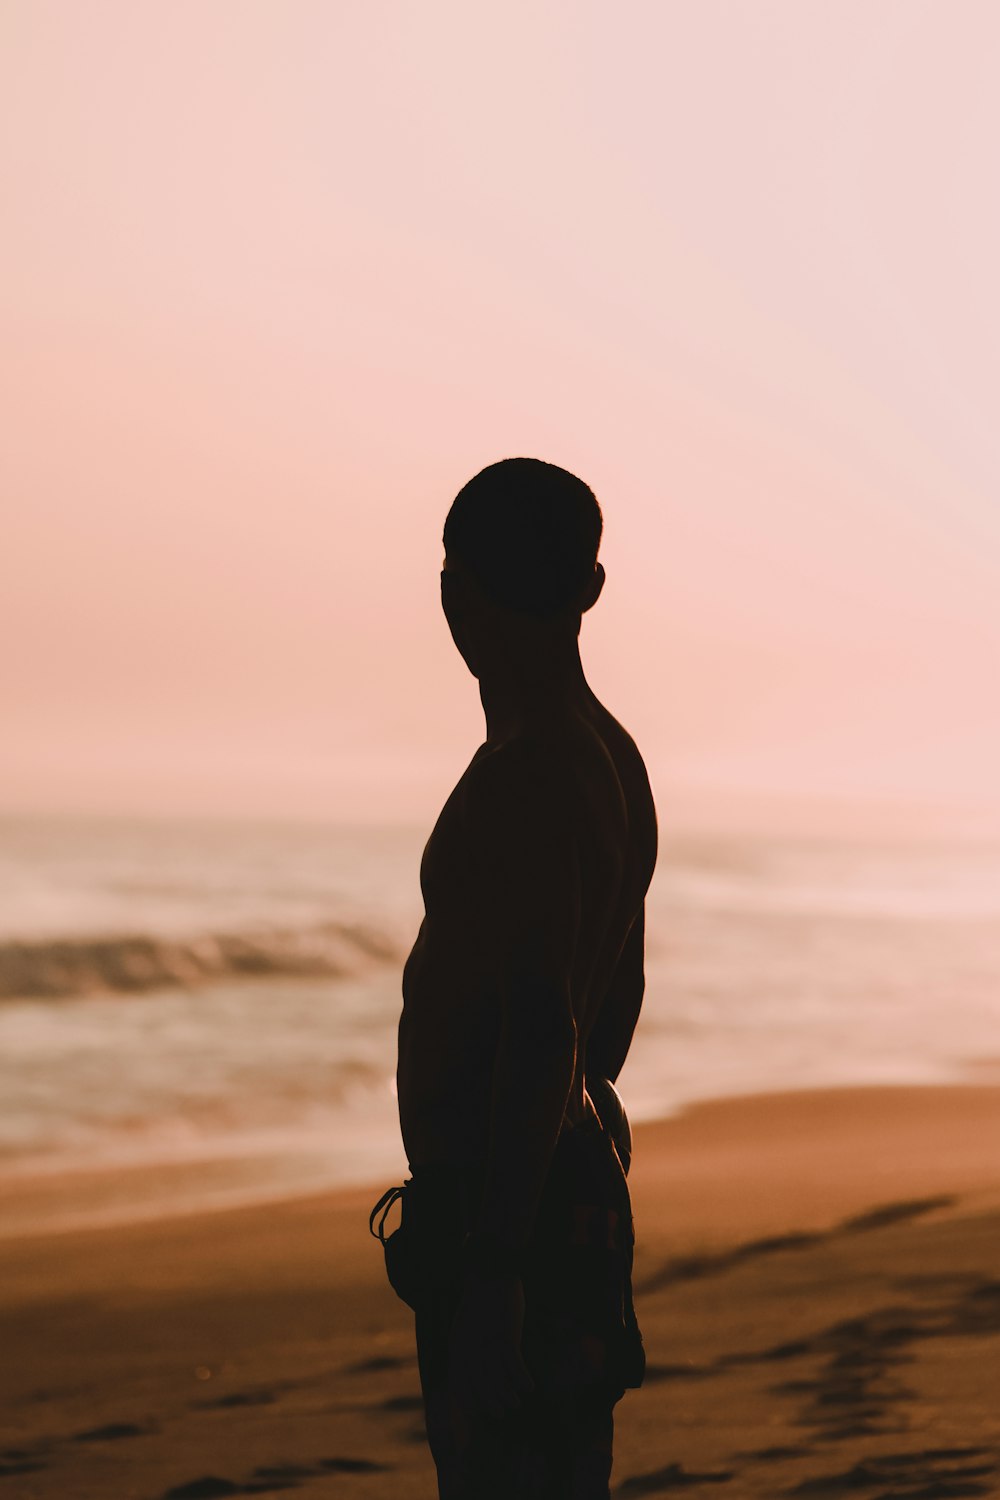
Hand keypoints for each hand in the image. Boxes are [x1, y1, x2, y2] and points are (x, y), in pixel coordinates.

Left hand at [448, 1272, 535, 1424]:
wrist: (491, 1271)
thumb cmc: (480, 1297)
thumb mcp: (465, 1323)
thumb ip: (466, 1345)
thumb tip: (472, 1366)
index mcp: (457, 1346)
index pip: (459, 1383)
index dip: (469, 1400)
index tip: (479, 1411)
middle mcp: (470, 1349)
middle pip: (480, 1386)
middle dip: (491, 1402)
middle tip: (502, 1411)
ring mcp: (488, 1343)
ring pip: (498, 1381)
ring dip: (508, 1395)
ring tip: (516, 1401)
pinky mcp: (506, 1335)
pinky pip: (515, 1366)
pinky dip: (522, 1379)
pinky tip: (530, 1386)